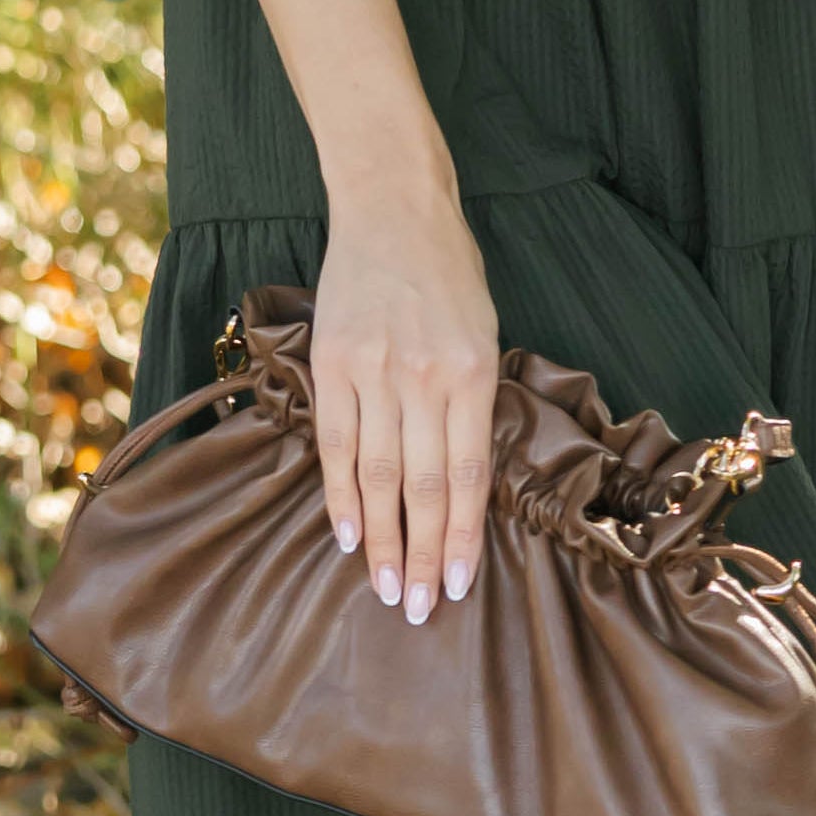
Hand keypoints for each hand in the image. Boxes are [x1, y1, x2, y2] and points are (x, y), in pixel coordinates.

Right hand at [307, 187, 499, 623]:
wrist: (392, 206)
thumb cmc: (450, 272)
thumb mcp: (484, 332)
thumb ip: (471, 403)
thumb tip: (460, 482)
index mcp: (472, 372)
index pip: (467, 476)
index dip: (461, 537)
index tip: (455, 585)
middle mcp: (423, 377)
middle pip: (422, 487)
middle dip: (420, 555)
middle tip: (416, 609)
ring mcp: (373, 370)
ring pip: (376, 475)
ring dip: (379, 539)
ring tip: (382, 587)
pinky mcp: (331, 362)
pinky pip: (336, 443)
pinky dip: (340, 493)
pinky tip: (346, 534)